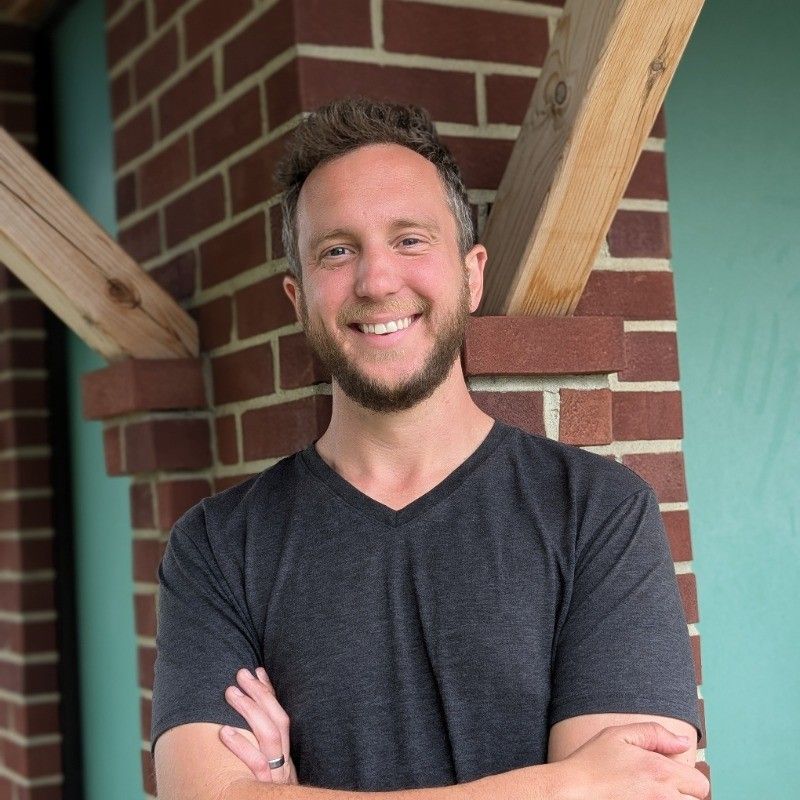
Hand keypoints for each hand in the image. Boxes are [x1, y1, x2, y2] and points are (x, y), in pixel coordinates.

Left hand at [219, 667, 298, 784]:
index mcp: (285, 758)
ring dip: (249, 710)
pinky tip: (224, 731)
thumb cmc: (259, 798)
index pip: (281, 716)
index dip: (270, 692)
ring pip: (270, 737)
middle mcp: (284, 765)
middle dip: (259, 694)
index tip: (257, 670)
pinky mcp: (262, 792)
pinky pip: (255, 765)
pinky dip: (240, 746)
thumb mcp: (267, 778)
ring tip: (231, 692)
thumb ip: (261, 753)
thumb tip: (245, 722)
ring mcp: (275, 779)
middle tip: (240, 674)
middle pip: (278, 722)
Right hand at [552, 722, 709, 798]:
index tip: (671, 777)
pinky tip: (639, 799)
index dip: (688, 779)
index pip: (700, 784)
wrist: (571, 792)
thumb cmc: (591, 764)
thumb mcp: (618, 735)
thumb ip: (655, 733)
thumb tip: (684, 741)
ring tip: (648, 794)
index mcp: (660, 772)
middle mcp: (663, 797)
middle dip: (680, 794)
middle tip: (656, 787)